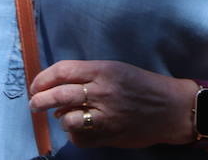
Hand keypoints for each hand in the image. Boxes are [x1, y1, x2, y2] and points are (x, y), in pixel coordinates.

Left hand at [28, 60, 193, 148]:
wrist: (172, 109)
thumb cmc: (142, 85)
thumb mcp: (115, 70)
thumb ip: (87, 76)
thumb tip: (57, 90)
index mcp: (103, 70)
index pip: (62, 71)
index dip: (43, 78)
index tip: (35, 85)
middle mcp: (103, 92)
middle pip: (59, 95)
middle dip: (40, 100)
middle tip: (34, 104)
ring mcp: (107, 116)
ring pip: (68, 119)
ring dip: (60, 118)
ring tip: (63, 116)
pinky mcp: (111, 135)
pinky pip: (81, 138)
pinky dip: (75, 135)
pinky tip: (79, 129)